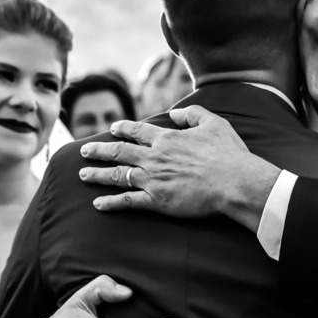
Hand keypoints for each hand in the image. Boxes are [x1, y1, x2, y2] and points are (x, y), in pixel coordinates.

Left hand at [79, 106, 279, 230]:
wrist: (234, 182)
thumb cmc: (228, 154)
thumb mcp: (213, 123)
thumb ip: (192, 114)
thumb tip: (174, 113)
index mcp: (167, 138)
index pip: (137, 131)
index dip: (122, 129)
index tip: (112, 128)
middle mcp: (154, 157)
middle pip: (119, 151)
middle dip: (98, 150)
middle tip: (84, 151)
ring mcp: (152, 179)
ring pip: (117, 175)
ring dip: (97, 175)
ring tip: (82, 175)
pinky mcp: (157, 200)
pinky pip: (128, 201)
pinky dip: (111, 203)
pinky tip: (98, 205)